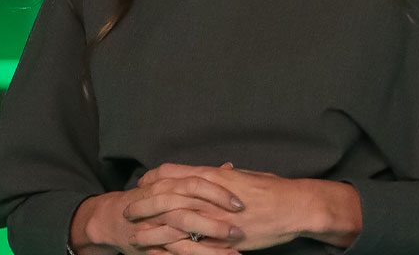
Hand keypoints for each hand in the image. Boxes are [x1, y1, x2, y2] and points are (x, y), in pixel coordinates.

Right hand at [74, 171, 245, 254]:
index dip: (219, 193)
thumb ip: (201, 176)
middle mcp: (161, 202)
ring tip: (234, 250)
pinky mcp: (153, 245)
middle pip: (190, 209)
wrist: (114, 218)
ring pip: (183, 232)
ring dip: (210, 243)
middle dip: (216, 221)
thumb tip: (229, 168)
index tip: (240, 203)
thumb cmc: (149, 197)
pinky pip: (177, 252)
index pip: (196, 184)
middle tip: (240, 228)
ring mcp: (155, 225)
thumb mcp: (172, 181)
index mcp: (168, 183)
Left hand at [134, 163, 315, 251]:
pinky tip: (160, 254)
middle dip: (142, 204)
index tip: (141, 186)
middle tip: (126, 211)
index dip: (152, 180)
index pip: (171, 174)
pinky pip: (190, 245)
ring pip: (172, 221)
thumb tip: (212, 172)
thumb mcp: (242, 176)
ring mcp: (213, 216)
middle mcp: (207, 194)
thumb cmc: (270, 189)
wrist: (292, 206)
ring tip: (135, 237)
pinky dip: (172, 249)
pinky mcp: (221, 238)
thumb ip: (222, 176)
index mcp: (211, 175)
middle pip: (164, 196)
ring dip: (151, 229)